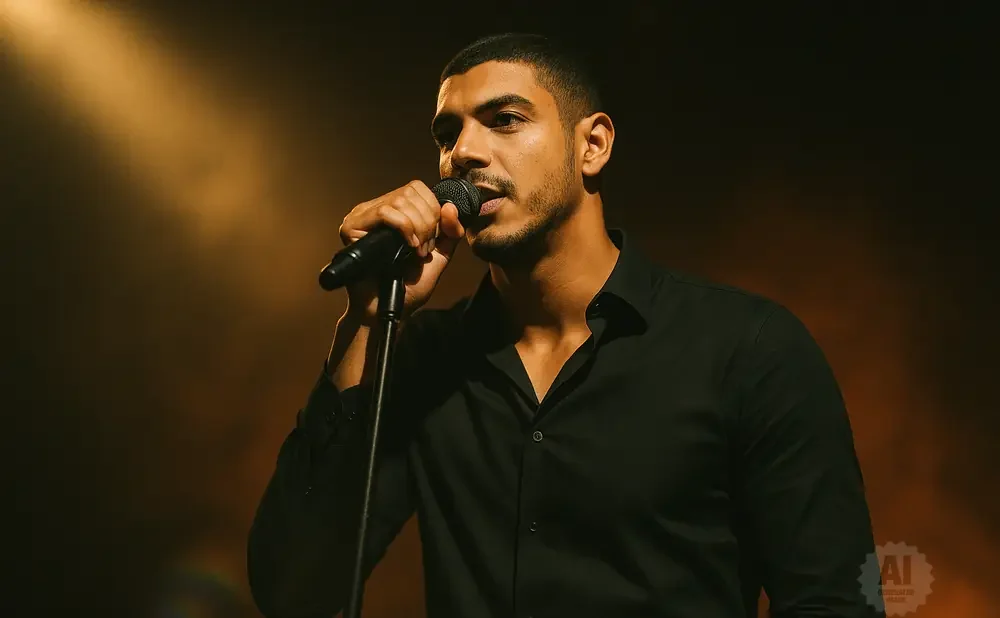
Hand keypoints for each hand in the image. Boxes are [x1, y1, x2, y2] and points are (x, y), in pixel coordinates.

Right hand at [338, 180, 465, 321]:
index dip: (432, 210)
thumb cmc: (408, 287)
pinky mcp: (351, 227)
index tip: (431, 240)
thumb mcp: (438, 256)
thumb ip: (449, 232)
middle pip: (411, 191)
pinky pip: (385, 212)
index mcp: (394, 212)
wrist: (387, 310)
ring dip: (417, 228)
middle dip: (427, 222)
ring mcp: (362, 216)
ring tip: (414, 251)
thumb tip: (450, 206)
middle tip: (423, 250)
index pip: (417, 188)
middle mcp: (375, 210)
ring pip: (400, 200)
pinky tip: (406, 247)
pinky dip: (404, 228)